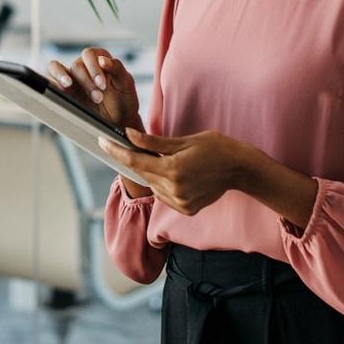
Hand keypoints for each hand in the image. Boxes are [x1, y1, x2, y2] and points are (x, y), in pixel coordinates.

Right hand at [47, 47, 141, 132]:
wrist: (119, 121)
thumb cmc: (124, 100)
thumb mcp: (126, 84)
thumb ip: (117, 68)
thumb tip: (102, 59)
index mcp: (100, 59)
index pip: (89, 54)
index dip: (93, 67)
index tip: (102, 85)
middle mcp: (84, 66)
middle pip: (76, 65)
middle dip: (87, 82)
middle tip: (98, 98)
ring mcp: (72, 79)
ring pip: (56, 67)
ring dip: (63, 76)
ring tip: (68, 85)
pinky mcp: (64, 92)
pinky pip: (51, 82)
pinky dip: (50, 82)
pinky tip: (58, 90)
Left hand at [99, 127, 254, 215]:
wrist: (240, 169)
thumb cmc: (215, 148)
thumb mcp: (184, 140)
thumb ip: (154, 142)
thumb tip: (129, 135)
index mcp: (173, 169)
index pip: (135, 162)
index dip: (116, 151)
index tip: (102, 141)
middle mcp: (174, 190)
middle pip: (143, 174)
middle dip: (137, 160)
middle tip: (137, 145)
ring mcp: (181, 202)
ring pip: (153, 186)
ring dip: (153, 173)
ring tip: (169, 160)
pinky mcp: (186, 209)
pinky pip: (164, 196)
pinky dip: (163, 185)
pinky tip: (178, 174)